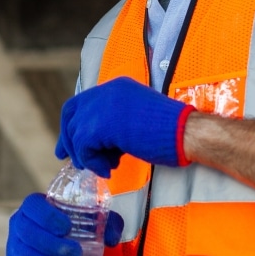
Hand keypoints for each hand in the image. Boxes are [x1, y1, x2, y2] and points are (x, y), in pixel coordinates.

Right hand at [5, 194, 124, 255]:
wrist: (57, 246)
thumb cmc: (75, 228)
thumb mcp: (92, 219)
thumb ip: (107, 223)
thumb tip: (111, 238)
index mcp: (34, 205)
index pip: (33, 206)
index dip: (48, 217)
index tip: (68, 228)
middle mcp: (18, 223)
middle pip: (28, 235)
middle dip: (54, 247)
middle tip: (77, 255)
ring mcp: (12, 247)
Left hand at [56, 77, 192, 176]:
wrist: (185, 132)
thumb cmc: (171, 131)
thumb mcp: (137, 118)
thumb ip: (114, 123)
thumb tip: (94, 143)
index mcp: (116, 87)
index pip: (81, 103)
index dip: (72, 125)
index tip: (69, 146)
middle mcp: (106, 91)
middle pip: (71, 114)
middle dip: (68, 139)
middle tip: (70, 159)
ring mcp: (103, 105)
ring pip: (77, 134)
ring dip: (88, 156)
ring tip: (107, 166)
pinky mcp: (102, 124)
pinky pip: (84, 147)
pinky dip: (93, 162)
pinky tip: (109, 169)